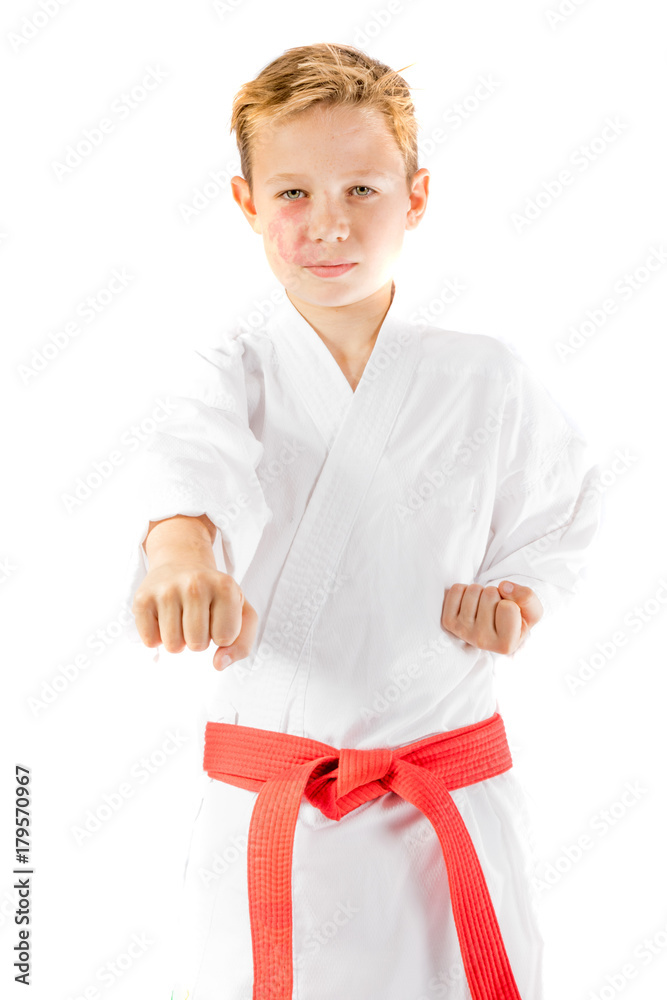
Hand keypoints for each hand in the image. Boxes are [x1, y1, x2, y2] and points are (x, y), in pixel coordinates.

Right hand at [131, 562, 257, 670]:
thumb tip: (218, 664)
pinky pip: (150, 642)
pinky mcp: (142, 599)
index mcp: (225, 586)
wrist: (181, 562)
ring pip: (173, 646)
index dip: (222, 635)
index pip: (225, 638)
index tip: (218, 618)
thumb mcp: (241, 612)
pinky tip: (164, 618)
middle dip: (199, 639)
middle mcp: (195, 584)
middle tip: (197, 618)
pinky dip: (158, 638)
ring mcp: (166, 590)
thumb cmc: (214, 594)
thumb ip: (242, 644)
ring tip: (181, 618)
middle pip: (197, 644)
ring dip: (179, 640)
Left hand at [441, 581, 543, 654]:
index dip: (511, 602)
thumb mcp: (531, 611)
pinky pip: (456, 590)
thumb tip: (504, 586)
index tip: (509, 614)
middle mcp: (482, 642)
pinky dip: (465, 590)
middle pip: (490, 595)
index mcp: (506, 645)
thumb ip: (527, 597)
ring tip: (484, 606)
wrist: (493, 624)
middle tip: (495, 608)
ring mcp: (463, 632)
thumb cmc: (515, 619)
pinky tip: (471, 604)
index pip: (508, 607)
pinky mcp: (449, 622)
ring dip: (481, 591)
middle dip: (496, 594)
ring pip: (473, 590)